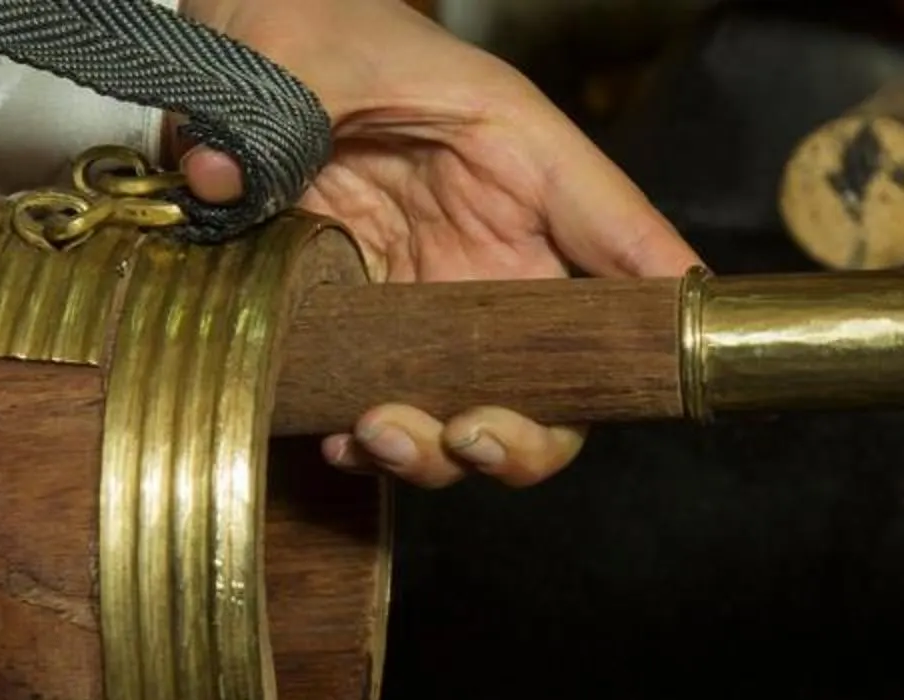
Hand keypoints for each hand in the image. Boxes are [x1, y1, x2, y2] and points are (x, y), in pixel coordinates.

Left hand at [179, 0, 697, 488]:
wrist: (232, 56)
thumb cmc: (298, 24)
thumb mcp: (300, 46)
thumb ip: (276, 105)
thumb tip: (224, 170)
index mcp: (520, 161)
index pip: (626, 241)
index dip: (667, 315)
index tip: (679, 370)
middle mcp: (500, 246)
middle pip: (572, 369)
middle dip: (535, 430)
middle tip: (472, 434)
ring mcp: (445, 302)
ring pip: (492, 410)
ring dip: (446, 451)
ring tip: (380, 435)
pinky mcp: (383, 337)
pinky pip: (408, 415)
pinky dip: (379, 447)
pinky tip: (338, 437)